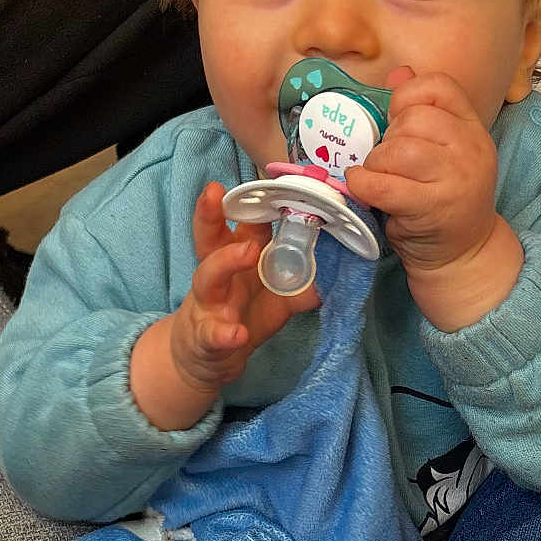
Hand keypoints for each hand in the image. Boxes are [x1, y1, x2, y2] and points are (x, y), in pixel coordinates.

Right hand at [170, 181, 320, 393]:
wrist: (203, 360)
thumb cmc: (236, 318)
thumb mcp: (274, 299)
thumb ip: (302, 285)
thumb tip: (337, 273)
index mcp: (231, 260)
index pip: (237, 225)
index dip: (248, 202)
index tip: (266, 181)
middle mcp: (215, 276)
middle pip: (208, 240)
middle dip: (210, 216)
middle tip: (218, 193)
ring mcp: (207, 306)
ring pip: (207, 279)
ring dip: (226, 262)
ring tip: (248, 251)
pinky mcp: (205, 339)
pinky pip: (214, 335)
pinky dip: (224, 334)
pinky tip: (236, 333)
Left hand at [344, 67, 499, 276]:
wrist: (463, 252)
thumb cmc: (443, 197)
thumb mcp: (441, 150)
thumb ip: (421, 111)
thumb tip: (397, 72)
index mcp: (473, 127)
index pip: (438, 86)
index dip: (407, 97)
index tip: (397, 121)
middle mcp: (470, 148)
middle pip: (413, 119)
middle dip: (388, 138)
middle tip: (388, 161)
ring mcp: (455, 178)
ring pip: (397, 150)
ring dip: (376, 163)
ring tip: (379, 177)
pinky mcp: (432, 207)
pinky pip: (383, 185)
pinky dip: (363, 184)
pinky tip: (363, 187)